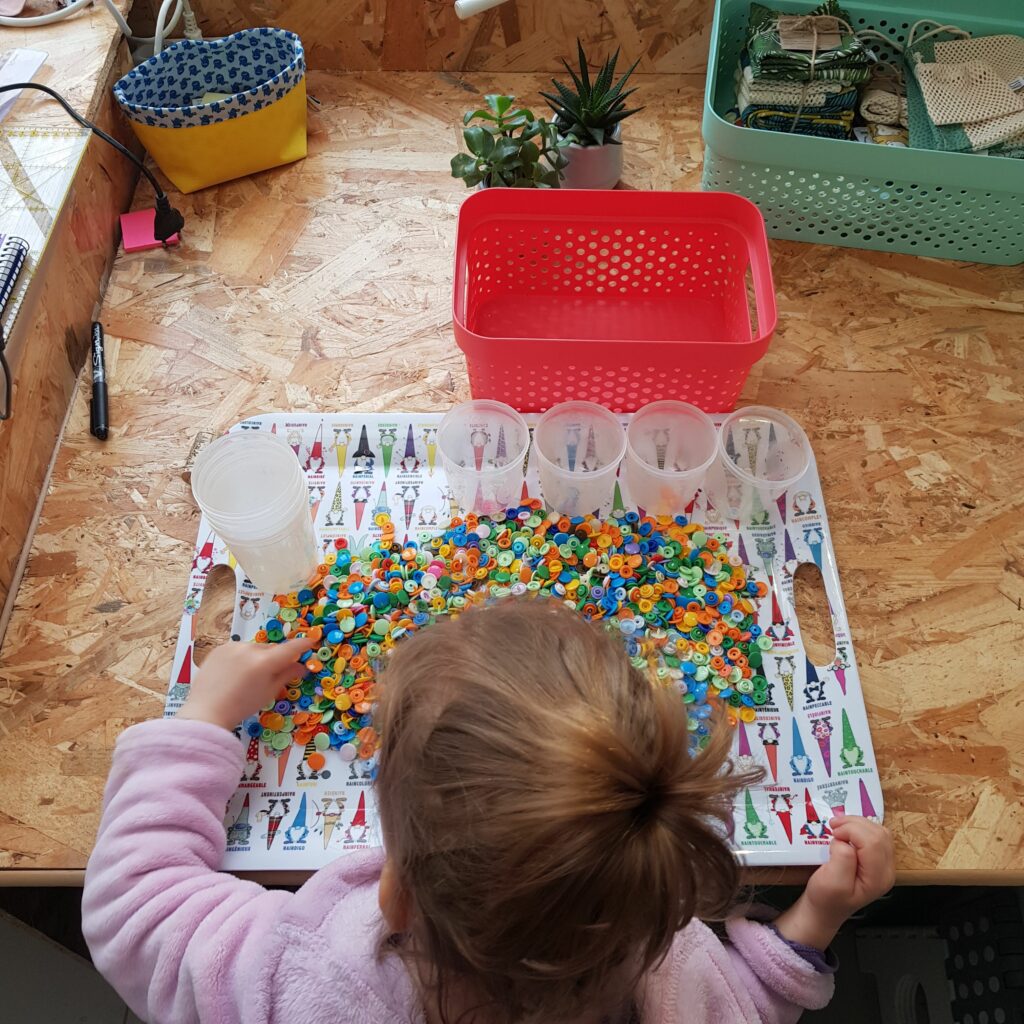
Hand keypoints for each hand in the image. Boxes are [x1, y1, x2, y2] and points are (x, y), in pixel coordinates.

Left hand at [176, 638, 315, 730]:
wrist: (206, 712)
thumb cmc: (242, 706)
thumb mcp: (268, 693)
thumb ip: (286, 675)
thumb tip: (302, 666)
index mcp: (264, 662)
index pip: (291, 648)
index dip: (303, 645)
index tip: (311, 641)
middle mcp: (249, 649)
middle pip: (271, 648)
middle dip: (276, 657)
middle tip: (273, 672)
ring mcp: (232, 647)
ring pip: (254, 648)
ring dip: (258, 657)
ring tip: (249, 676)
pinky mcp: (219, 648)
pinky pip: (238, 649)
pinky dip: (242, 657)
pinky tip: (235, 673)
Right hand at [773, 816, 893, 950]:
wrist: (825, 909)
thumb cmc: (826, 898)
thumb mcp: (831, 882)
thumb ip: (842, 858)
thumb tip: (844, 840)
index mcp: (877, 878)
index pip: (873, 842)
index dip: (852, 831)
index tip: (833, 834)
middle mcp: (886, 870)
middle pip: (879, 834)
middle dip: (855, 824)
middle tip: (833, 827)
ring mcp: (883, 865)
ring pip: (879, 831)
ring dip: (857, 823)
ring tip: (838, 827)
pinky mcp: (876, 859)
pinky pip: (875, 835)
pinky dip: (860, 827)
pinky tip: (846, 831)